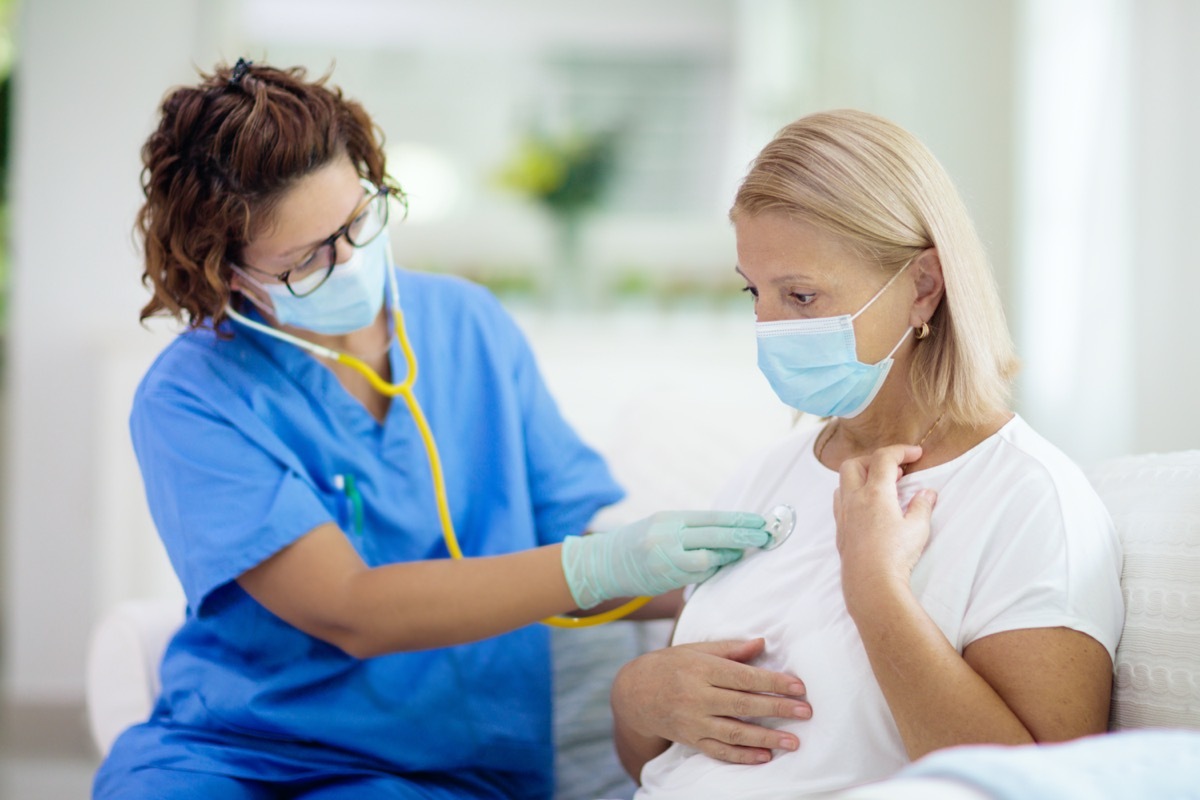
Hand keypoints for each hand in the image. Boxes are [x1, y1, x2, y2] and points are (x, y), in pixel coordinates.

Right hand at [562, 510, 767, 608]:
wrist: (603, 564)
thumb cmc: (637, 542)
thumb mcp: (661, 525)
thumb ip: (689, 528)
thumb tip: (727, 530)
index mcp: (669, 518)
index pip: (711, 517)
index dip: (737, 519)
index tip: (759, 521)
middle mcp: (667, 536)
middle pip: (714, 536)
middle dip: (743, 537)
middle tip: (764, 536)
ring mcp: (666, 558)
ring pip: (708, 558)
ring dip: (728, 556)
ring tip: (740, 553)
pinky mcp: (665, 578)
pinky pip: (698, 574)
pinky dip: (710, 569)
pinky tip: (716, 565)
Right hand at [612, 638, 810, 764]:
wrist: (634, 693)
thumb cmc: (671, 665)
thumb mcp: (696, 649)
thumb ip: (730, 649)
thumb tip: (762, 644)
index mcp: (701, 669)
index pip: (743, 677)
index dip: (772, 682)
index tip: (798, 686)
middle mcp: (696, 696)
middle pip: (743, 705)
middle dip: (777, 709)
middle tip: (806, 712)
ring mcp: (692, 721)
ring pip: (734, 732)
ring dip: (766, 738)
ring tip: (793, 742)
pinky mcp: (690, 740)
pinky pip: (719, 751)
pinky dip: (743, 756)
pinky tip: (765, 756)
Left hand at [833, 444, 937, 597]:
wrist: (871, 585)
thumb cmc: (895, 556)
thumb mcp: (918, 529)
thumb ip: (922, 506)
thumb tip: (927, 493)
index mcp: (874, 493)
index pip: (883, 459)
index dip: (900, 450)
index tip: (915, 453)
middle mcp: (854, 500)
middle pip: (853, 464)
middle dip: (873, 460)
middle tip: (895, 469)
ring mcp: (843, 515)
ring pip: (843, 483)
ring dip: (860, 477)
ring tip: (882, 487)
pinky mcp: (840, 531)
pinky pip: (840, 502)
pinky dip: (852, 495)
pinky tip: (867, 507)